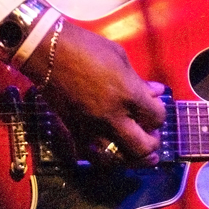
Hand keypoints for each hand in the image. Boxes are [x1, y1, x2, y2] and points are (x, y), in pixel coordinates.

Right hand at [21, 20, 166, 166]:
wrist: (49, 53)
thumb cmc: (87, 48)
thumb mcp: (121, 58)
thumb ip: (139, 81)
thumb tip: (156, 92)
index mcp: (128, 95)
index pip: (156, 117)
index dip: (160, 114)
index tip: (155, 108)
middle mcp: (112, 117)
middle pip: (142, 148)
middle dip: (152, 144)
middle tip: (152, 136)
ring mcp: (91, 129)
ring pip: (118, 160)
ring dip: (132, 158)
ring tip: (139, 154)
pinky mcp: (73, 133)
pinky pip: (93, 157)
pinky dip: (105, 158)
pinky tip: (111, 152)